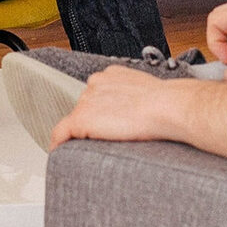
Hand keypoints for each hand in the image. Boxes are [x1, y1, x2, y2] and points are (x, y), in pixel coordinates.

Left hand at [49, 67, 226, 157]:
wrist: (169, 107)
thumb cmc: (169, 103)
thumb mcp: (150, 93)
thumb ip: (138, 98)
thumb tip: (142, 110)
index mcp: (111, 75)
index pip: (98, 95)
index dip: (101, 111)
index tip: (106, 122)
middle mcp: (95, 84)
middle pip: (86, 107)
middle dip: (94, 123)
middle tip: (107, 139)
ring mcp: (87, 101)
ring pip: (76, 121)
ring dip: (82, 135)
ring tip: (92, 148)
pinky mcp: (81, 119)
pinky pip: (61, 133)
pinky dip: (58, 143)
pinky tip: (59, 151)